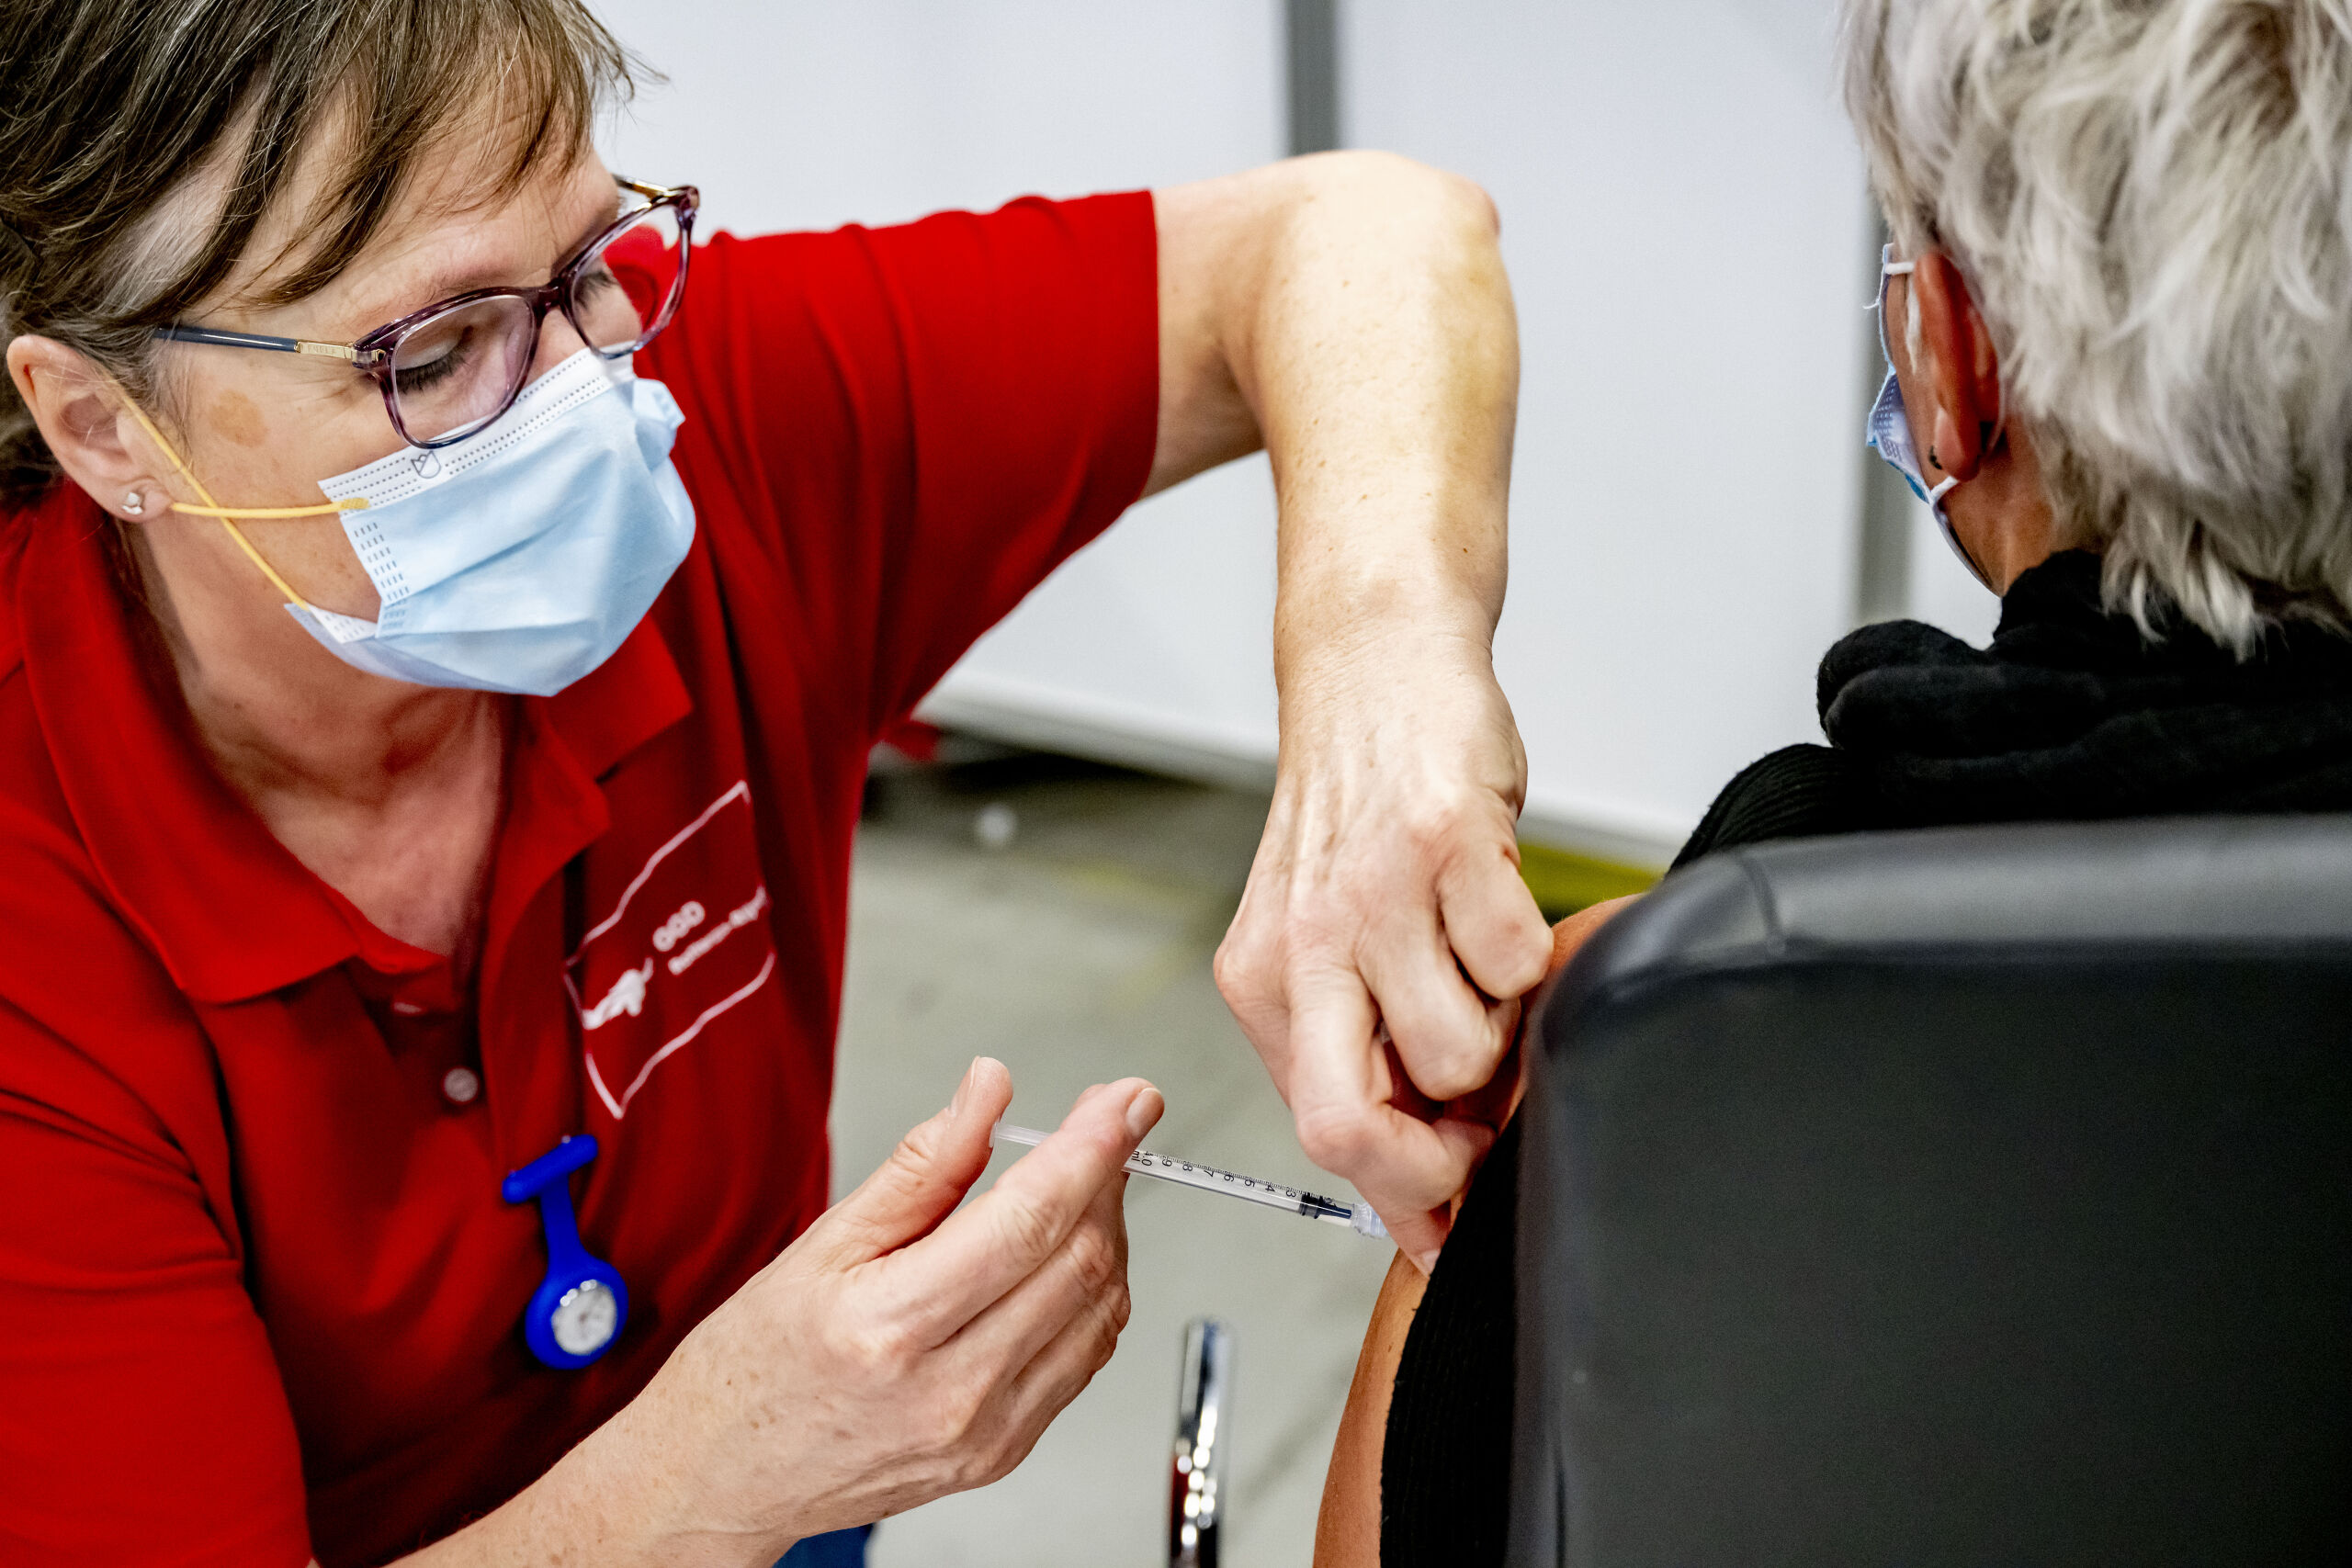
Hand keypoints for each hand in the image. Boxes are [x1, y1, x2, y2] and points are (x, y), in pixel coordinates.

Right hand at [588, 1059, 1160, 1564]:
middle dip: (1108, 1175)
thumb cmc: (757, 1363)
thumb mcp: (824, 1242)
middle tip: (1103, 1122)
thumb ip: (924, 1165)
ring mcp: (986, 1430)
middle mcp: (952, 1389)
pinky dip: (1091, 1291)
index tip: (1128, 1098)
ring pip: (1100, 1307)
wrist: (724, 1474)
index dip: (1094, 1147)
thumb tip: (989, 1091)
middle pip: (1080, 1259)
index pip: (1032, 1219)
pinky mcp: (1004, 1451)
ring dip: (1107, 1230)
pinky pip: (1085, 1357)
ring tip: (1076, 1183)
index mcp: (894, 1325)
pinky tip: (1063, 1255)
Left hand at [1217, 631, 1549, 1271]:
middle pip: (1353, 1125)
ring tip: (1477, 968)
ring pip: (1459, 1056)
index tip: (1447, 1208)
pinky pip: (1519, 966)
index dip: (1401, 1193)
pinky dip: (1531, 955)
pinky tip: (1498, 906)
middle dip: (1435, 1166)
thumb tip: (1421, 1205)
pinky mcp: (1449, 844)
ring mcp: (1374, 895)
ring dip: (1499, 1035)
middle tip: (1479, 1134)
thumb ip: (1359, 1053)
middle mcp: (1306, 944)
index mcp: (1265, 979)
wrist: (1375, 665)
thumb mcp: (1322, 937)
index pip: (1320, 1135)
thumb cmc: (1359, 808)